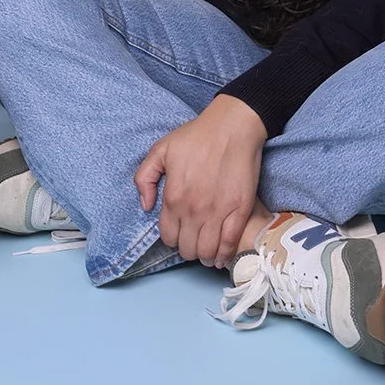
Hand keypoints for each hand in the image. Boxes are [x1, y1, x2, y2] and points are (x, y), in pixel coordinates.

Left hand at [134, 95, 268, 267]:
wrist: (232, 127)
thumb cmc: (196, 136)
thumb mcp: (159, 150)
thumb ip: (144, 178)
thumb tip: (146, 206)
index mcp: (173, 197)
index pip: (168, 236)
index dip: (171, 239)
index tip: (177, 234)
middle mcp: (194, 210)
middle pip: (187, 248)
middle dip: (187, 249)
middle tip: (192, 242)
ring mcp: (218, 212)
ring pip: (208, 251)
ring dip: (205, 256)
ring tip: (206, 253)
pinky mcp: (241, 210)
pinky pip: (230, 243)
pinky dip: (225, 254)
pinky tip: (221, 256)